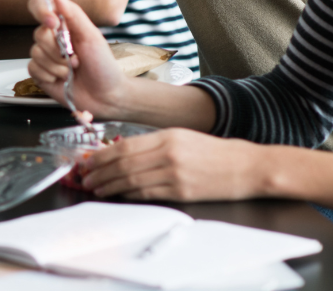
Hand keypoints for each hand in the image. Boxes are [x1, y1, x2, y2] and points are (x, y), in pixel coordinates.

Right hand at [26, 0, 125, 118]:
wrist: (107, 97)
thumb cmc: (104, 66)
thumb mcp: (92, 36)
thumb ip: (73, 14)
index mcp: (64, 25)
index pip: (40, 7)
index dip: (41, 11)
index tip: (53, 21)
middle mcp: (52, 39)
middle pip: (38, 33)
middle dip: (57, 48)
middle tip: (74, 56)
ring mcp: (46, 57)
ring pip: (36, 52)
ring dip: (57, 64)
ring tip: (72, 70)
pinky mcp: (41, 74)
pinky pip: (32, 68)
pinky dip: (49, 74)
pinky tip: (61, 79)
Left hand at [80, 129, 269, 200]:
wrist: (247, 167)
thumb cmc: (215, 152)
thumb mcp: (182, 137)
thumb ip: (153, 143)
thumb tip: (121, 152)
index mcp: (167, 136)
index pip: (124, 146)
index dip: (101, 155)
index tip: (88, 161)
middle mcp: (168, 154)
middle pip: (123, 164)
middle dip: (100, 172)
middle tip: (85, 177)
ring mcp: (175, 174)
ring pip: (131, 180)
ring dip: (110, 185)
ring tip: (96, 187)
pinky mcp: (182, 192)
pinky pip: (147, 193)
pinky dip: (129, 194)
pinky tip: (119, 194)